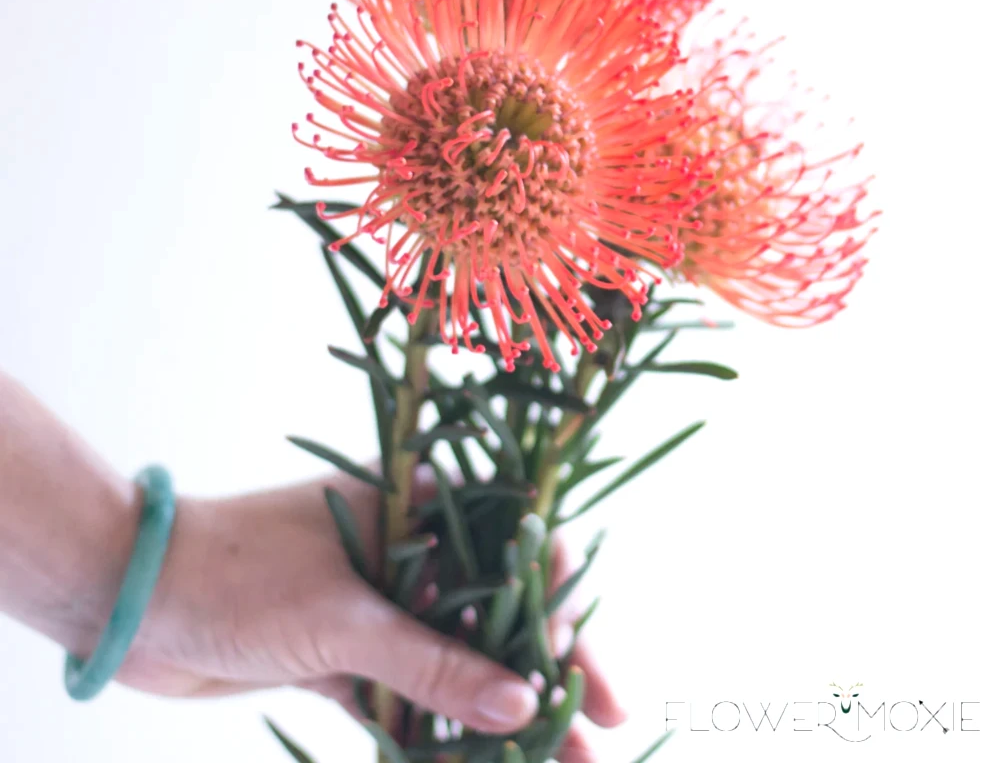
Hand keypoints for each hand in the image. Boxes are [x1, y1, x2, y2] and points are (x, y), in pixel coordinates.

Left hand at [116, 464, 624, 759]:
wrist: (132, 601)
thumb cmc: (240, 573)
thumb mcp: (345, 617)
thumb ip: (436, 662)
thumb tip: (523, 703)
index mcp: (415, 505)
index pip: (513, 545)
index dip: (559, 602)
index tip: (580, 663)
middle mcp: (407, 551)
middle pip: (497, 612)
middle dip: (547, 668)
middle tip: (604, 722)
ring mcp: (377, 605)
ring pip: (458, 661)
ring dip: (503, 711)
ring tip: (566, 761)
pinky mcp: (346, 657)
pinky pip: (409, 698)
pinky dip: (443, 731)